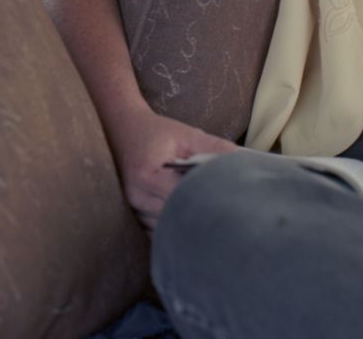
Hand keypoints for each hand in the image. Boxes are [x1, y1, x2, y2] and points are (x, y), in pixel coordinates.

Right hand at [108, 105, 237, 231]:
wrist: (120, 130)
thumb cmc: (155, 132)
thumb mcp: (186, 134)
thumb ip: (213, 147)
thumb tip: (242, 160)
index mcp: (148, 176)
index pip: (183, 198)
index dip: (207, 201)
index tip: (231, 204)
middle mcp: (137, 198)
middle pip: (175, 219)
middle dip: (201, 218)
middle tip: (229, 220)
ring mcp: (133, 210)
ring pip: (166, 229)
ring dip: (187, 226)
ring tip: (214, 223)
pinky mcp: (133, 216)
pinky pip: (157, 231)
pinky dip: (174, 228)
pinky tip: (192, 225)